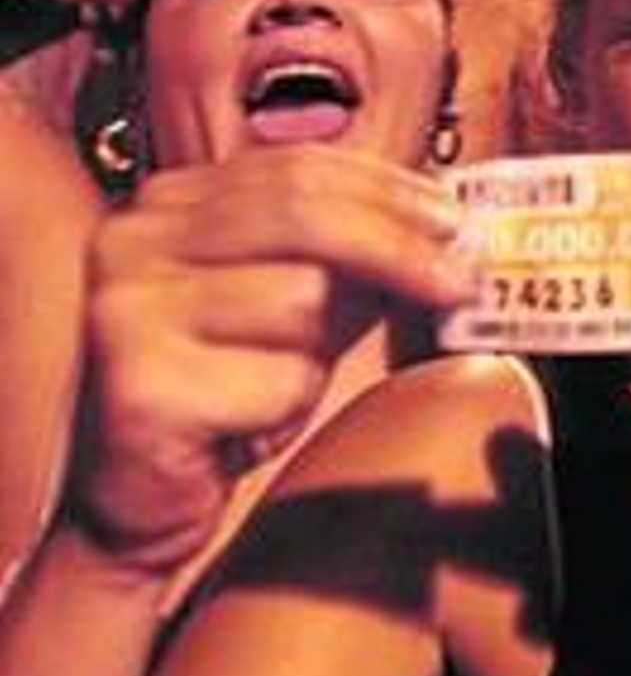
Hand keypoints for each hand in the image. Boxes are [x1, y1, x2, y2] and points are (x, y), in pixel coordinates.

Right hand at [70, 146, 475, 574]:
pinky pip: (277, 378)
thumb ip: (353, 262)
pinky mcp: (140, 384)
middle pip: (305, 214)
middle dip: (398, 246)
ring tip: (273, 382)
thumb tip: (445, 234)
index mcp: (168, 203)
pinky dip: (286, 407)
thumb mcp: (296, 309)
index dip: (389, 190)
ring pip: (300, 298)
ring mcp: (126, 309)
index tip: (453, 218)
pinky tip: (243, 424)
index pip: (300, 168)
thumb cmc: (222, 395)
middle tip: (458, 279)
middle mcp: (134, 240)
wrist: (135, 507)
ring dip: (318, 352)